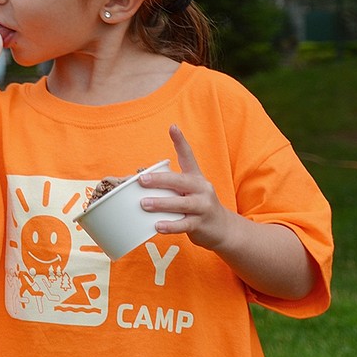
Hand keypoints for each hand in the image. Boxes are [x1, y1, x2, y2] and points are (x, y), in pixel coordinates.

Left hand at [139, 124, 230, 250]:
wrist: (222, 228)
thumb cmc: (197, 206)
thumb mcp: (188, 191)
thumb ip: (168, 185)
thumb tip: (134, 181)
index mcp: (195, 177)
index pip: (188, 156)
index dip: (180, 141)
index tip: (173, 127)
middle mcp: (201, 188)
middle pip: (180, 181)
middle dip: (159, 180)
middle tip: (141, 180)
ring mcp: (203, 206)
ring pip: (181, 203)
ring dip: (161, 203)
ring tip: (144, 204)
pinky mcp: (201, 224)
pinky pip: (184, 225)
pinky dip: (170, 225)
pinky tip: (157, 226)